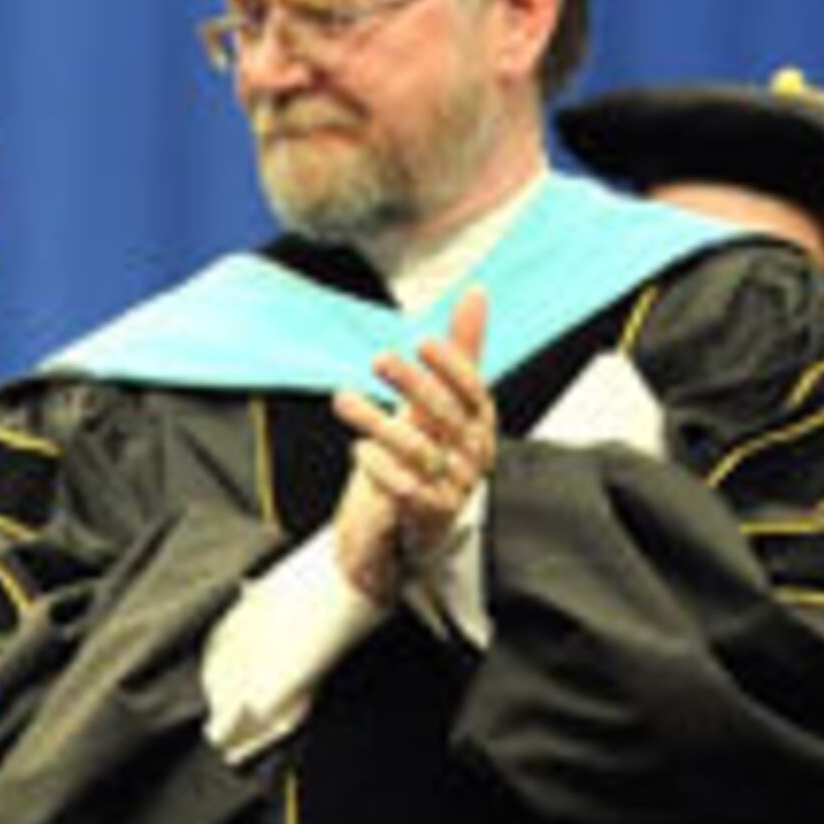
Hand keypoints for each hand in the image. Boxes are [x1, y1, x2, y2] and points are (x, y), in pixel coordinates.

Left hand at [331, 286, 494, 609]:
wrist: (406, 530)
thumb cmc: (424, 458)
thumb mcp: (437, 403)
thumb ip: (460, 352)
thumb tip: (475, 293)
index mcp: (481, 423)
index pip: (475, 389)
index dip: (452, 365)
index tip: (421, 341)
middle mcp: (474, 454)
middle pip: (447, 414)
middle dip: (412, 384)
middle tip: (379, 359)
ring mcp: (455, 487)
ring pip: (420, 450)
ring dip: (377, 421)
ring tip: (342, 400)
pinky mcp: (429, 516)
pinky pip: (407, 490)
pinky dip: (381, 468)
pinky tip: (358, 450)